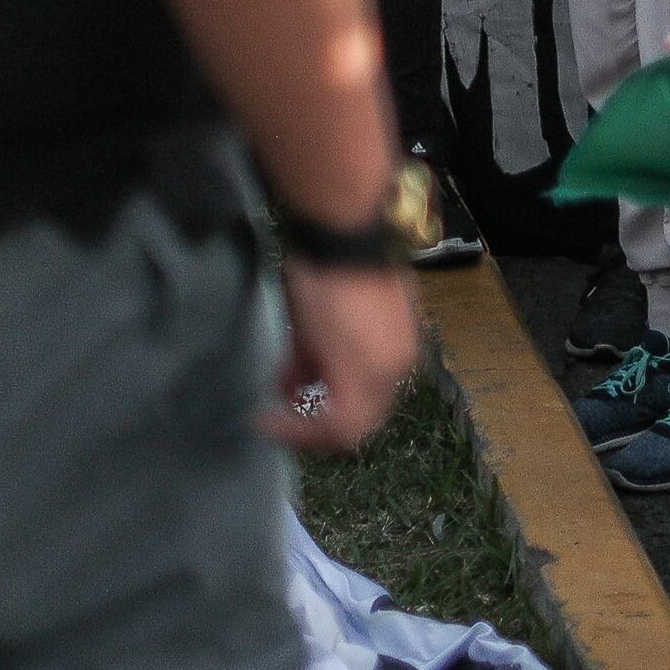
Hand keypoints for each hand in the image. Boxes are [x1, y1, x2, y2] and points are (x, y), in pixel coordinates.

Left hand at [265, 262, 417, 451]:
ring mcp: (404, 349)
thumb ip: (302, 375)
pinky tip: (322, 358)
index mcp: (371, 374)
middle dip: (319, 423)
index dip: (299, 435)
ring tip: (296, 381)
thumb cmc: (321, 286)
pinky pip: (380, 371)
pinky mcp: (405, 331)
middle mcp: (395, 368)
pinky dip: (352, 376)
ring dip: (335, 398)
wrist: (351, 235)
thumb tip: (293, 392)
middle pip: (361, 421)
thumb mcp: (302, 338)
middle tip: (284, 415)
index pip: (339, 431)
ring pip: (371, 397)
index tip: (264, 421)